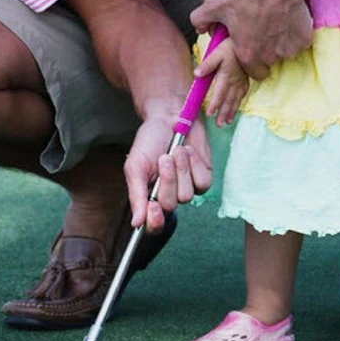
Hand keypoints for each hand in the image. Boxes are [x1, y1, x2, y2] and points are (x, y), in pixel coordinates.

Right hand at [124, 111, 211, 230]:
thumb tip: (136, 223)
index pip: (153, 224)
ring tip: (175, 151)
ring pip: (186, 195)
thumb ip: (136, 195)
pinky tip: (188, 151)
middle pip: (170, 207)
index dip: (154, 222)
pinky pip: (202, 183)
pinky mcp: (203, 177)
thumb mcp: (135, 166)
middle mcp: (169, 196)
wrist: (169, 116)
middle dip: (167, 181)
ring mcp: (187, 187)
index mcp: (149, 196)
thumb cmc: (149, 140)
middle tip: (163, 158)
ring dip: (181, 169)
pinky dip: (194, 165)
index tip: (153, 208)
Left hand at [192, 0, 312, 79]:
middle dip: (267, 53)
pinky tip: (288, 18)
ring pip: (285, 52)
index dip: (252, 63)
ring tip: (276, 22)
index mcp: (247, 54)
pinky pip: (300, 42)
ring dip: (281, 43)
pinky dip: (295, 34)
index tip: (252, 49)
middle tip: (263, 33)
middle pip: (269, 63)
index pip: (253, 74)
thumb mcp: (214, 5)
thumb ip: (201, 20)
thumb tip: (200, 29)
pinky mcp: (303, 39)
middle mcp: (269, 57)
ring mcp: (288, 49)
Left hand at [201, 39, 248, 126]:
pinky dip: (239, 103)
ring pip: (236, 100)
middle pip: (228, 100)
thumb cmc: (229, 47)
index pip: (219, 94)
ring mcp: (241, 82)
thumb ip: (207, 65)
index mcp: (226, 76)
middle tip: (219, 124)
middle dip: (223, 113)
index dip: (215, 105)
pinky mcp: (246, 80)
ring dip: (232, 111)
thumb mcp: (216, 53)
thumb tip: (196, 74)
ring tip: (228, 122)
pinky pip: (243, 94)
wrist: (246, 43)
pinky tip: (237, 108)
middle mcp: (234, 82)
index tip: (209, 113)